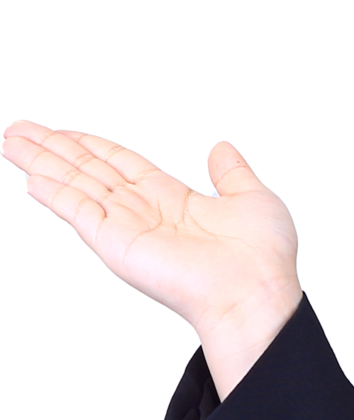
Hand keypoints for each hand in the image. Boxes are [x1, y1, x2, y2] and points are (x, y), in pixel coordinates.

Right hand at [1, 118, 303, 398]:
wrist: (256, 291)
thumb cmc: (262, 254)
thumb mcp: (252, 197)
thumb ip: (231, 172)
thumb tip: (219, 145)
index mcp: (172, 198)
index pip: (121, 162)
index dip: (90, 144)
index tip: (61, 129)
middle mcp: (142, 211)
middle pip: (88, 170)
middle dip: (53, 148)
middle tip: (14, 128)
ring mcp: (126, 228)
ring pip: (76, 185)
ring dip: (41, 163)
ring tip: (9, 142)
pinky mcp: (116, 245)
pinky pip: (79, 212)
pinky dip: (56, 194)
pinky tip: (30, 179)